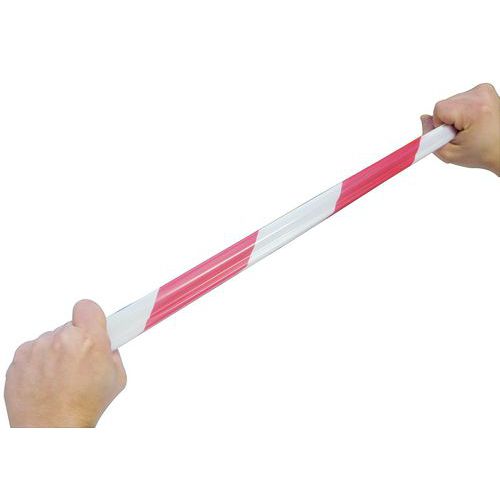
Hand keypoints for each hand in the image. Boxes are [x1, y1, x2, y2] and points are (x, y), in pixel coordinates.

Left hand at [4, 300, 126, 426]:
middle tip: (78, 363)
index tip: (91, 326)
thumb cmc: (83, 409)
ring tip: (60, 378)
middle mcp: (61, 340)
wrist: (52, 431)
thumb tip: (106, 347)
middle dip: (74, 341)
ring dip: (54, 352)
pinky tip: (45, 382)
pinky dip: (37, 363)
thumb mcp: (116, 379)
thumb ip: (113, 355)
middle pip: (68, 327)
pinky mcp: (17, 360)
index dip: (90, 317)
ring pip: (49, 340)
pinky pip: (31, 352)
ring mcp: (36, 349)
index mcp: (89, 340)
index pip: (87, 306)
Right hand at [421, 83, 499, 174]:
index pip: (439, 109)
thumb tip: (424, 119)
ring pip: (452, 101)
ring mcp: (484, 91)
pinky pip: (461, 99)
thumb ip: (430, 139)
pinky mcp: (485, 90)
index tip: (452, 135)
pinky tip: (473, 121)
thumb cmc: (483, 153)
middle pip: (445, 104)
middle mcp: (481, 95)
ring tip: (470, 128)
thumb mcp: (449, 154)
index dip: (440, 126)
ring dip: (456, 116)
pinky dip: (463, 111)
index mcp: (474, 109)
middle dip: (448, 121)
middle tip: (462, 133)